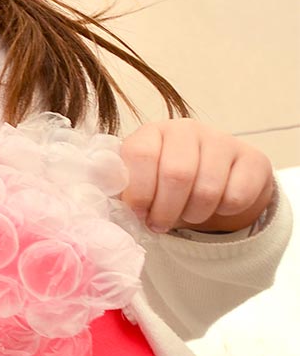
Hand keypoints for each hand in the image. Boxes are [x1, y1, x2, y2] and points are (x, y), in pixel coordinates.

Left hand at [120, 118, 275, 233]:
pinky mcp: (251, 158)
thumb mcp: (140, 181)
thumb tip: (103, 202)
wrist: (216, 180)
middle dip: (165, 210)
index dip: (138, 191)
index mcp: (152, 132)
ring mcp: (222, 140)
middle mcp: (187, 130)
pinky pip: (237, 197)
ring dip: (193, 214)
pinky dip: (223, 212)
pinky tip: (216, 206)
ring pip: (208, 189)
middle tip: (159, 225)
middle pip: (177, 174)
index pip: (140, 154)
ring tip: (186, 215)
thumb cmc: (167, 183)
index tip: (138, 213)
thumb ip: (121, 188)